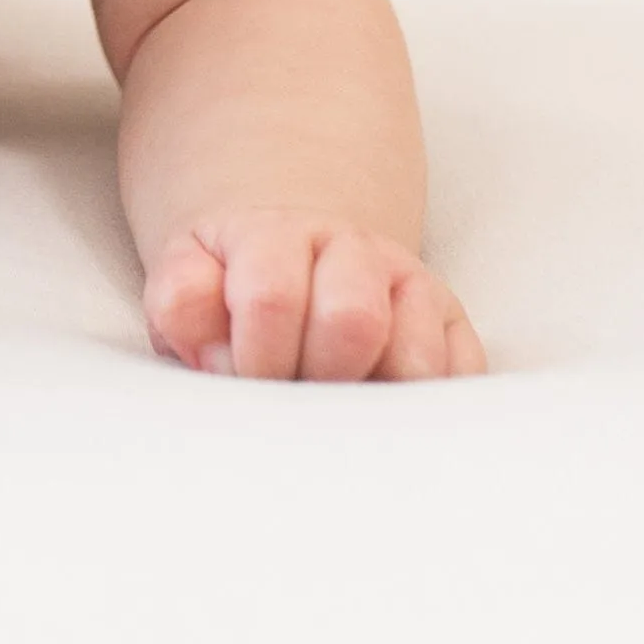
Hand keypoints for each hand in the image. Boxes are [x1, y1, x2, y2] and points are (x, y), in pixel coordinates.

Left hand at [143, 208, 484, 380]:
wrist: (294, 252)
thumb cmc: (232, 286)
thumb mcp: (187, 279)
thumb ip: (182, 301)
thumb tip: (211, 348)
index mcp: (277, 234)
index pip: (271, 297)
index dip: (253, 357)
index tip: (243, 378)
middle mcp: (354, 250)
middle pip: (353, 320)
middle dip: (316, 376)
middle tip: (295, 392)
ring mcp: (411, 286)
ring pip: (416, 360)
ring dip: (373, 399)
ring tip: (336, 401)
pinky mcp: (454, 326)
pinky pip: (461, 380)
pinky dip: (423, 409)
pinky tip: (381, 403)